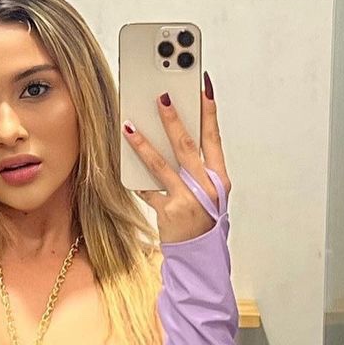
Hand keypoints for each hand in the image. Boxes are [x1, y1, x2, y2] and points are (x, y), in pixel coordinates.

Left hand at [122, 72, 231, 243]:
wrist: (200, 256)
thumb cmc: (204, 221)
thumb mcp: (211, 193)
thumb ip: (198, 168)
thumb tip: (175, 136)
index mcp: (220, 178)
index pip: (214, 137)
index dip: (209, 112)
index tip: (202, 88)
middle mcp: (205, 187)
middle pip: (186, 146)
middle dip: (173, 119)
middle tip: (162, 97)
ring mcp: (187, 199)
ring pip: (162, 164)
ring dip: (144, 143)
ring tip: (130, 126)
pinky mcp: (168, 212)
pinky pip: (148, 189)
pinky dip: (136, 176)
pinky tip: (123, 160)